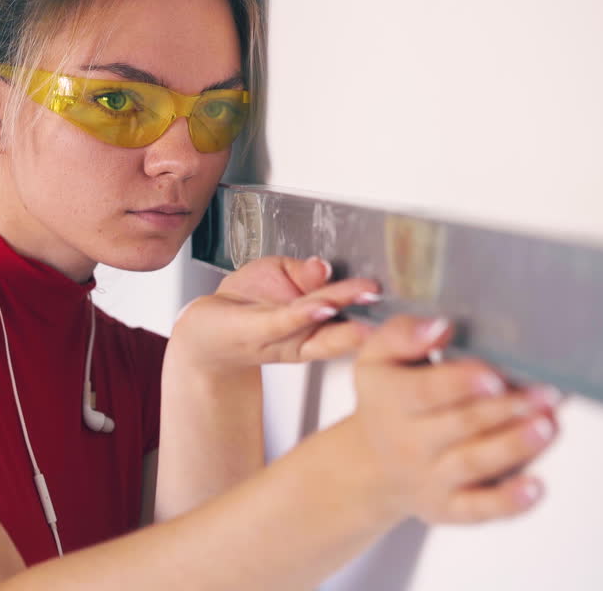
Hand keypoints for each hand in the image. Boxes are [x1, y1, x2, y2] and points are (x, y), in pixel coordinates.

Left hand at [169, 255, 381, 373]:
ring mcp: (282, 336)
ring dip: (337, 305)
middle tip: (381, 293)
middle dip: (361, 307)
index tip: (395, 302)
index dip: (373, 311)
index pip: (352, 318)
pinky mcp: (257, 332)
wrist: (207, 329)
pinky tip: (321, 305)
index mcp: (317, 323)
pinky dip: (305, 313)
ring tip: (359, 293)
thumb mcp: (278, 273)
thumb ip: (303, 271)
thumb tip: (323, 266)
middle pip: (340, 323)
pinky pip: (284, 321)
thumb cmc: (247, 302)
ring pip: (315, 320)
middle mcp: (305, 335)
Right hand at [348, 315, 561, 523]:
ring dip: (515, 446)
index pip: (425, 392)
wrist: (372, 462)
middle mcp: (407, 442)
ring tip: (547, 425)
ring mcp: (428, 478)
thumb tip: (439, 327)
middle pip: (461, 424)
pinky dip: (509, 502)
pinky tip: (536, 487)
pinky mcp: (447, 507)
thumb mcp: (377, 357)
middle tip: (546, 392)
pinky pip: (478, 509)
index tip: (492, 376)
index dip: (460, 384)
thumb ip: (403, 333)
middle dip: (506, 408)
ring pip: (475, 463)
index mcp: (389, 399)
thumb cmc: (388, 398)